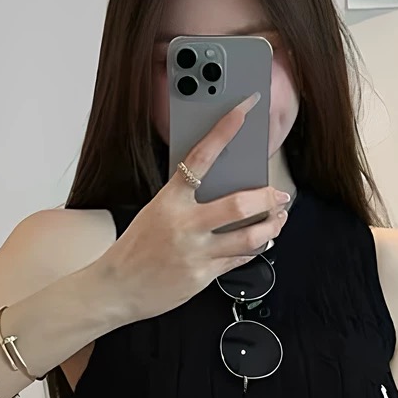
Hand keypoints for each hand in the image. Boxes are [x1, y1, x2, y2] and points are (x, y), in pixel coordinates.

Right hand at [101, 95, 291, 323]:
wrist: (116, 288)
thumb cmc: (135, 250)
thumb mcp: (155, 214)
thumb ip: (185, 202)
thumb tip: (222, 190)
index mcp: (168, 201)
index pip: (200, 157)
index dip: (224, 130)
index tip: (244, 109)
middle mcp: (184, 225)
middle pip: (239, 205)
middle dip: (268, 198)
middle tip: (280, 196)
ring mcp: (195, 253)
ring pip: (248, 237)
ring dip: (271, 227)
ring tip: (278, 220)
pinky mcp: (202, 277)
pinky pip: (237, 260)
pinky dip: (253, 250)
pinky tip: (259, 243)